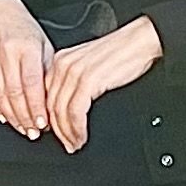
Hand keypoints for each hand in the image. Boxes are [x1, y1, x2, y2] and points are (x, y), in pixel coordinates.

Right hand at [0, 0, 52, 136]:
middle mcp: (6, 51)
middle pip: (14, 92)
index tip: (42, 123)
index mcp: (27, 46)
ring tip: (21, 127)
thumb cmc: (23, 30)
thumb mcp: (43, 46)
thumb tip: (52, 102)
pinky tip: (2, 116)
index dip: (36, 107)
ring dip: (10, 116)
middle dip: (24, 116)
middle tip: (32, 131)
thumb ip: (47, 72)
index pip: (31, 83)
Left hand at [41, 16, 165, 150]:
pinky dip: (77, 129)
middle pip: (50, 105)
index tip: (55, 133)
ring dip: (67, 133)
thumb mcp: (89, 65)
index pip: (45, 95)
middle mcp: (63, 65)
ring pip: (60, 111)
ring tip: (75, 144)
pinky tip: (82, 136)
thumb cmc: (120, 53)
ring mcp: (74, 72)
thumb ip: (75, 81)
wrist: (139, 41)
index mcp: (60, 61)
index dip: (49, 118)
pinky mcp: (87, 80)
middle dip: (57, 131)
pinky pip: (75, 112)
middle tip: (67, 144)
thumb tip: (70, 105)